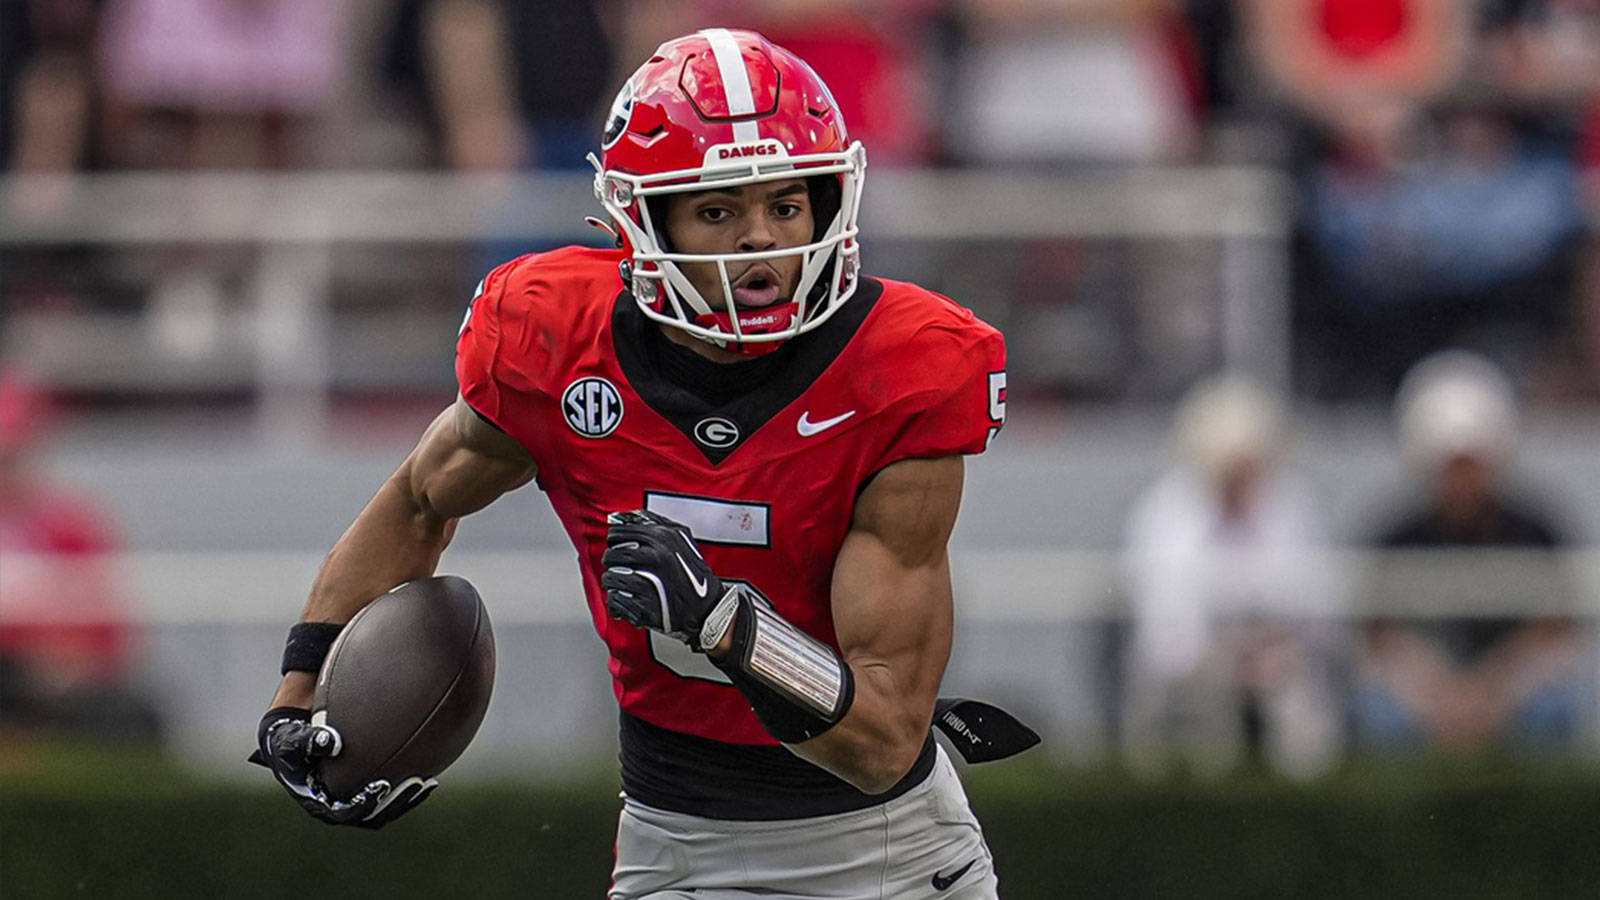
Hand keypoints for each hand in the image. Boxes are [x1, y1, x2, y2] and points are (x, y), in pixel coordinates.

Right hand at [249, 707, 435, 828]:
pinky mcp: (364, 785)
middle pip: (371, 814)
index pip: (344, 812)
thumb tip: (332, 742)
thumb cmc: (289, 739)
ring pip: (384, 806)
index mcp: (319, 802)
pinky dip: (405, 781)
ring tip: (427, 782)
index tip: (381, 789)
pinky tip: (427, 766)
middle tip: (414, 785)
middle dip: (394, 804)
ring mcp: (353, 797)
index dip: (363, 805)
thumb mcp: (292, 740)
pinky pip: (390, 788)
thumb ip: (309, 741)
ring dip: (405, 798)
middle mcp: (338, 804)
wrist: (291, 734)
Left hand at [601, 509, 727, 646]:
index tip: (616, 545)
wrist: (708, 607)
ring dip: (612, 582)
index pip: (619, 533)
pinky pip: (616, 601)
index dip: (613, 539)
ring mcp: (650, 583)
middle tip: (618, 566)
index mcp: (661, 538)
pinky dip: (616, 602)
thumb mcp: (680, 537)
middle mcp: (655, 558)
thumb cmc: (693, 572)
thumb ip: (653, 521)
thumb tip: (621, 516)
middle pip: (612, 555)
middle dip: (611, 562)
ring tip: (621, 585)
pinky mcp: (645, 608)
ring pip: (611, 578)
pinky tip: (625, 600)